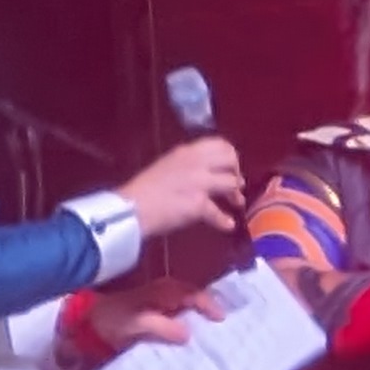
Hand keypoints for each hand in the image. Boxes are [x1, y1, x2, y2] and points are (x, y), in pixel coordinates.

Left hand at [86, 278, 223, 352]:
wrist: (86, 319)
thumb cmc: (112, 319)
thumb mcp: (136, 325)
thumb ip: (162, 327)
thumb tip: (188, 333)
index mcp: (162, 291)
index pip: (193, 294)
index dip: (209, 305)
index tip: (222, 319)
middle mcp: (163, 292)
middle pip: (193, 298)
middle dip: (209, 309)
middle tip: (225, 327)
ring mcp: (158, 301)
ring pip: (185, 306)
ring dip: (198, 316)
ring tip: (212, 333)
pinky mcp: (152, 311)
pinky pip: (175, 313)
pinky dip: (186, 322)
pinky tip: (190, 336)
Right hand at [119, 136, 248, 242]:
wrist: (131, 209)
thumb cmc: (144, 190)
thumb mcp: (167, 166)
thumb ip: (186, 165)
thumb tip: (204, 173)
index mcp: (186, 151)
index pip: (220, 144)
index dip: (231, 156)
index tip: (230, 168)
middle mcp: (196, 162)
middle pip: (231, 160)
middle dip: (237, 173)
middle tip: (236, 185)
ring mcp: (198, 182)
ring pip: (231, 183)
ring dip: (235, 196)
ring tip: (236, 204)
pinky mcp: (198, 204)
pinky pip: (219, 213)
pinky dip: (225, 221)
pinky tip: (228, 226)